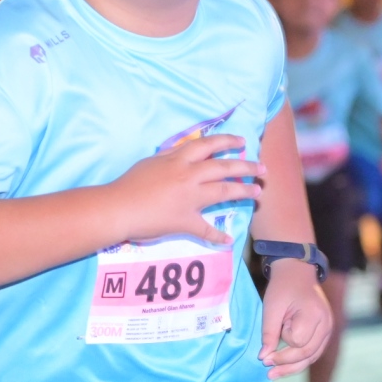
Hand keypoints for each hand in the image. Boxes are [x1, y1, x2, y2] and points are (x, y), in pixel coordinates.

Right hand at [105, 135, 261, 246]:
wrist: (119, 207)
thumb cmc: (129, 183)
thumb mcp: (151, 162)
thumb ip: (170, 157)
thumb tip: (183, 154)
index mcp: (179, 159)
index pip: (209, 144)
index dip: (228, 142)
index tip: (243, 142)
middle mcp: (189, 175)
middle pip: (224, 167)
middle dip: (246, 166)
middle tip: (262, 168)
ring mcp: (190, 198)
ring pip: (223, 191)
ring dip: (243, 191)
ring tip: (257, 192)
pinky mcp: (185, 220)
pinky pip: (205, 229)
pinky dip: (217, 235)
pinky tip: (228, 239)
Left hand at [258, 260, 330, 378]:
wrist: (297, 272)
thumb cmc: (283, 287)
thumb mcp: (271, 308)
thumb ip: (269, 333)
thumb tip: (264, 358)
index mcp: (315, 314)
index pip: (298, 341)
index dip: (284, 340)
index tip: (272, 334)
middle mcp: (327, 324)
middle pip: (307, 353)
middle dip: (286, 362)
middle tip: (265, 367)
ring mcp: (328, 329)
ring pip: (311, 357)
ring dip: (292, 367)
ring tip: (273, 374)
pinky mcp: (324, 333)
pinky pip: (313, 352)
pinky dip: (299, 360)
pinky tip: (285, 366)